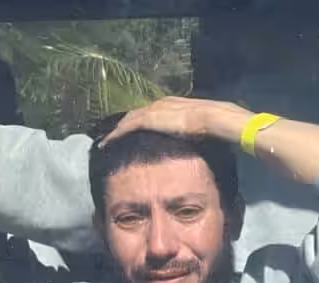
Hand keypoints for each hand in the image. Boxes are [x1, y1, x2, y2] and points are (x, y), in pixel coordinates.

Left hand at [100, 96, 252, 145]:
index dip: (140, 120)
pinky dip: (115, 136)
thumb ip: (193, 131)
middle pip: (136, 114)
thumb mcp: (200, 126)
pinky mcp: (147, 120)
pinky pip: (125, 129)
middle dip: (125, 123)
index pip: (150, 111)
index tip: (134, 130)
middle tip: (114, 134)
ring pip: (127, 120)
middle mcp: (159, 104)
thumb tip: (196, 142)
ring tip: (107, 140)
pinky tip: (107, 144)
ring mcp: (152, 111)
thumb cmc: (211, 123)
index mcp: (171, 104)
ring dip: (117, 130)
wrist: (212, 118)